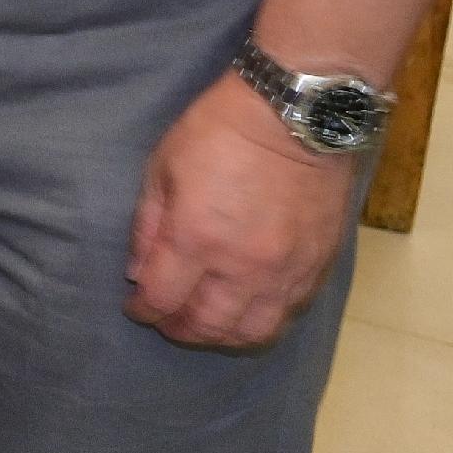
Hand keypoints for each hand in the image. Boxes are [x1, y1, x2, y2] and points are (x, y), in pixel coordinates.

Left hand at [125, 74, 358, 349]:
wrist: (297, 116)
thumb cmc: (220, 132)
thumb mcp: (163, 167)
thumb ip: (147, 227)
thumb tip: (139, 274)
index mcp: (196, 238)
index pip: (162, 299)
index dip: (143, 310)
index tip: (136, 306)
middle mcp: (242, 266)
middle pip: (207, 326)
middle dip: (180, 330)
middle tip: (168, 321)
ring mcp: (285, 272)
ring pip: (252, 332)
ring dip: (222, 336)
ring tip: (206, 324)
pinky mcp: (317, 267)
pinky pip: (288, 315)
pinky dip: (261, 322)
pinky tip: (246, 310)